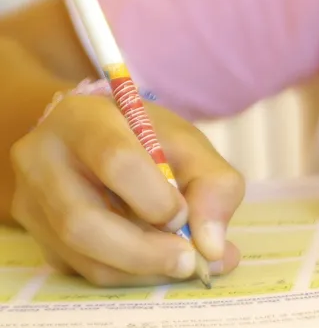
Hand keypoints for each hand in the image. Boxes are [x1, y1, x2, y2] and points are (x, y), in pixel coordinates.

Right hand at [10, 95, 244, 286]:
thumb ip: (214, 186)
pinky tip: (156, 262)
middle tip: (190, 262)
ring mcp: (31, 200)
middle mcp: (42, 159)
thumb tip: (213, 247)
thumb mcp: (190, 144)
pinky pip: (80, 268)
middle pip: (82, 220)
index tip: (183, 215)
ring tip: (182, 263)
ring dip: (138, 268)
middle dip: (143, 251)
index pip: (114, 160)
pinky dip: (126, 273)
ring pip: (80, 253)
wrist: (103, 139)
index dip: (154, 198)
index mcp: (82, 118)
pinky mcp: (36, 234)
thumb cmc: (149, 137)